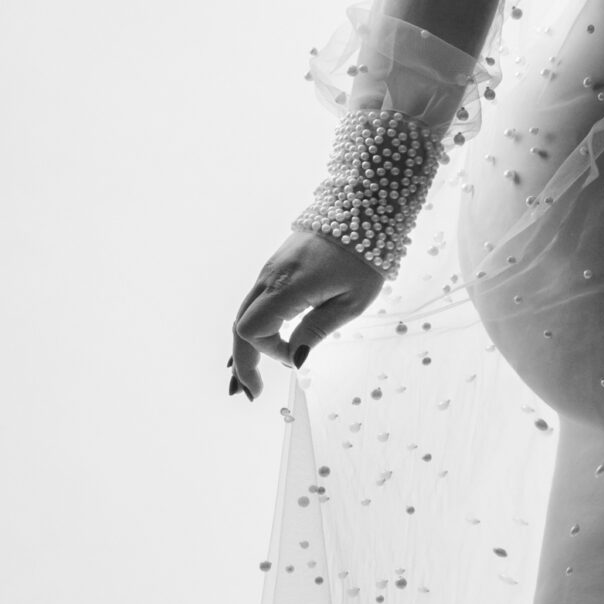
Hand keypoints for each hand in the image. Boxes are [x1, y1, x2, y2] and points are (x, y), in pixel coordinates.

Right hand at [228, 229, 382, 400]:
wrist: (361, 209)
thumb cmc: (364, 258)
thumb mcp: (350, 303)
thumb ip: (316, 331)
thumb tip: (293, 361)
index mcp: (288, 288)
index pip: (253, 331)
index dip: (267, 353)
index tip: (293, 360)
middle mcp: (270, 278)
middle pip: (239, 325)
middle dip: (242, 361)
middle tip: (249, 393)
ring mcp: (269, 270)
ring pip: (244, 312)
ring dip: (244, 345)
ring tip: (248, 377)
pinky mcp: (275, 267)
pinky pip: (255, 301)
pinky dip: (253, 326)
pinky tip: (259, 345)